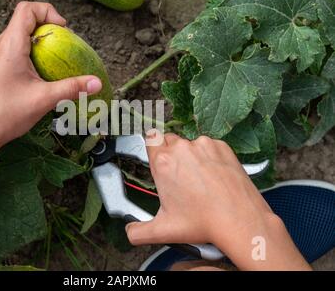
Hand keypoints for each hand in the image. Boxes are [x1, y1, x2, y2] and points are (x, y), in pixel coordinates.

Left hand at [0, 2, 101, 149]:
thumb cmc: (5, 114)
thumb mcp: (43, 99)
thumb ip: (72, 88)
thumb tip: (97, 82)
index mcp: (10, 45)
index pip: (27, 9)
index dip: (48, 12)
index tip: (64, 32)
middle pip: (25, 21)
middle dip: (48, 29)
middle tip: (63, 49)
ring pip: (19, 37)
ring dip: (39, 44)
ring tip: (53, 63)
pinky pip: (13, 51)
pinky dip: (30, 55)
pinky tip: (38, 77)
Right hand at [126, 133, 310, 269]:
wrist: (239, 220)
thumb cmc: (204, 222)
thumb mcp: (163, 230)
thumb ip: (138, 231)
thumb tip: (131, 232)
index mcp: (163, 163)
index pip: (150, 139)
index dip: (153, 148)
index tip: (157, 158)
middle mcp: (182, 149)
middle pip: (170, 141)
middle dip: (171, 155)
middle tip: (178, 176)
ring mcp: (204, 146)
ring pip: (190, 144)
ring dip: (191, 156)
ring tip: (199, 180)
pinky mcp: (222, 147)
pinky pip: (210, 146)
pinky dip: (209, 156)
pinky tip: (213, 176)